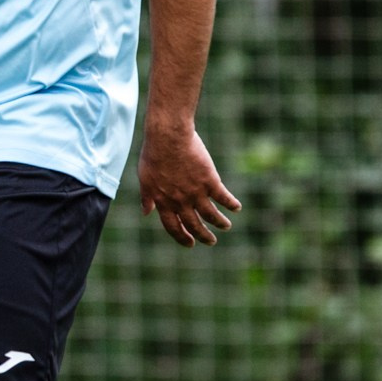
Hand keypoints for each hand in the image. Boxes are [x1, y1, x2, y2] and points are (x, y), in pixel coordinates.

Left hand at [138, 123, 239, 246]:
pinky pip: (223, 197)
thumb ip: (147, 198)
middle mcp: (180, 201)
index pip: (173, 227)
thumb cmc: (154, 154)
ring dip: (220, 223)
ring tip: (226, 226)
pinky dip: (231, 204)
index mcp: (164, 202)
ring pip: (211, 215)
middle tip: (211, 241)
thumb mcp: (145, 179)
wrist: (168, 137)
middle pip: (194, 225)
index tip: (190, 243)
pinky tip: (236, 207)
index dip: (182, 237)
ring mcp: (196, 192)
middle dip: (204, 236)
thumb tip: (146, 212)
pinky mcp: (210, 181)